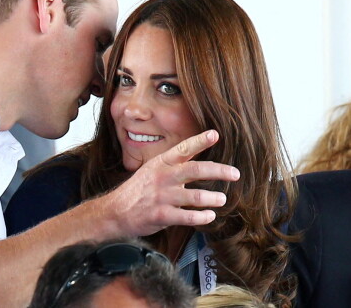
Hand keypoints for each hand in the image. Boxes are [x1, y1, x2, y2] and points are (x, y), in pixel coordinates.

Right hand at [104, 130, 239, 235]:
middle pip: (195, 170)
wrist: (115, 211)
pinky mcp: (161, 215)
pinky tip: (209, 216)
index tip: (214, 134)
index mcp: (160, 163)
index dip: (199, 141)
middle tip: (235, 173)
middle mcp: (162, 177)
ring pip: (195, 195)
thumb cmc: (137, 190)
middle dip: (218, 170)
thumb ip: (173, 163)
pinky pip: (187, 216)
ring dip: (213, 197)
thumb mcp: (152, 170)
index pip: (182, 149)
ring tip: (222, 199)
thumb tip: (196, 152)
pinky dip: (202, 217)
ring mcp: (162, 196)